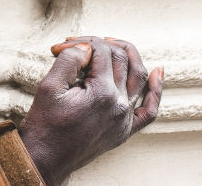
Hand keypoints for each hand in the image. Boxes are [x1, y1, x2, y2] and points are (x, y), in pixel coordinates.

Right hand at [18, 36, 163, 184]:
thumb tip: (86, 47)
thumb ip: (69, 60)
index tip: (61, 47)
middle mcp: (120, 106)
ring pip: (139, 78)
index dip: (81, 42)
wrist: (45, 159)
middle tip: (79, 43)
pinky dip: (155, 90)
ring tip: (113, 43)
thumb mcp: (49, 86)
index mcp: (102, 93)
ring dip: (129, 56)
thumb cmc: (44, 125)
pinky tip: (157, 73)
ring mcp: (125, 119)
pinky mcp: (124, 130)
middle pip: (121, 60)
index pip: (101, 52)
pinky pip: (149, 109)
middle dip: (99, 45)